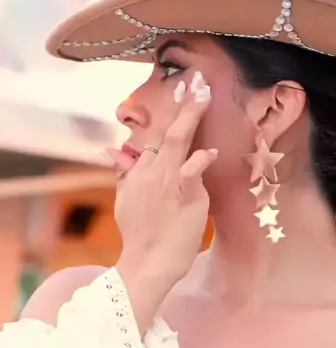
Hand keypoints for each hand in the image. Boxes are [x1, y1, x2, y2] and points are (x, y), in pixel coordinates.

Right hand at [109, 74, 216, 330]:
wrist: (146, 264)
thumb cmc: (139, 235)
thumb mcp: (126, 200)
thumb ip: (124, 173)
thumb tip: (113, 150)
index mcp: (137, 173)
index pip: (154, 137)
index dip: (171, 115)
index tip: (185, 93)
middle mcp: (150, 173)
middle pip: (167, 133)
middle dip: (185, 107)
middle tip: (200, 84)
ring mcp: (167, 183)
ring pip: (178, 143)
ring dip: (191, 118)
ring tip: (204, 97)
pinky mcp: (183, 196)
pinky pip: (193, 170)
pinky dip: (201, 159)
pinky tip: (210, 152)